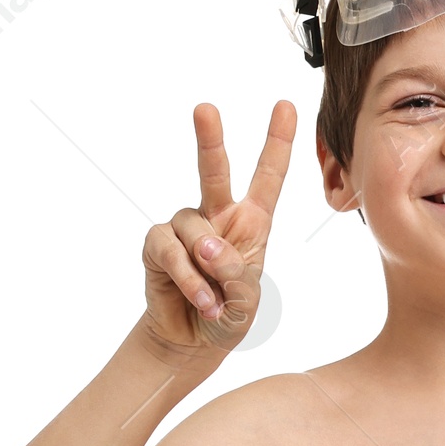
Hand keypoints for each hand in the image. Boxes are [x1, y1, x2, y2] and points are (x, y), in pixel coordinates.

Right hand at [142, 100, 295, 358]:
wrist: (193, 340)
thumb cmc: (228, 314)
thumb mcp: (247, 301)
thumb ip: (238, 275)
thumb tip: (209, 249)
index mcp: (250, 222)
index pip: (267, 177)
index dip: (277, 142)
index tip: (286, 105)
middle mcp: (217, 215)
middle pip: (214, 171)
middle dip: (209, 139)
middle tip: (205, 108)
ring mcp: (186, 228)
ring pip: (194, 229)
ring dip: (207, 268)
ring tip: (214, 300)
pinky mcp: (158, 244)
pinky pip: (171, 251)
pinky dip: (188, 278)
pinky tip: (201, 300)